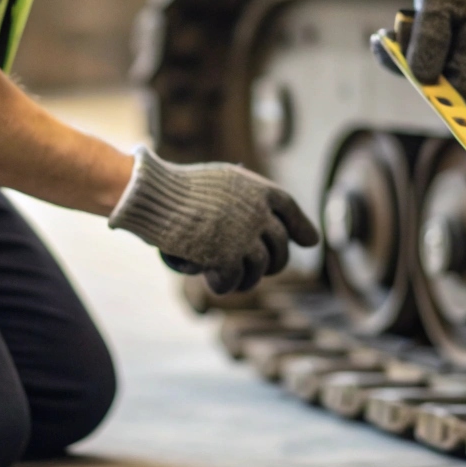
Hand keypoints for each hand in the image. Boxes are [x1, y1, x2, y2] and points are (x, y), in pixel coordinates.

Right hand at [108, 147, 319, 293]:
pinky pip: (234, 279)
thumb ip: (248, 197)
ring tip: (238, 282)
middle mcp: (259, 212)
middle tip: (265, 271)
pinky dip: (224, 284)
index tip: (309, 241)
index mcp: (259, 190)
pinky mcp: (226, 257)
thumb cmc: (182, 187)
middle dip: (276, 262)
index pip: (290, 210)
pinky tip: (215, 283)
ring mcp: (244, 236)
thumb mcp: (223, 181)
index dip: (302, 227)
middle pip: (280, 245)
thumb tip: (272, 219)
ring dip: (250, 278)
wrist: (156, 196)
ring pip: (261, 267)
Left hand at [399, 0, 465, 101]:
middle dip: (410, 65)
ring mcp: (453, 56)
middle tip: (395, 38)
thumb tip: (421, 78)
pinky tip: (384, 35)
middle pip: (436, 85)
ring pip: (420, 72)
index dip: (438, 96)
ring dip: (400, 54)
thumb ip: (430, 38)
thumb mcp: (437, 3)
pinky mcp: (437, 49)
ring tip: (395, 27)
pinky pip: (412, 61)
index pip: (464, 95)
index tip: (409, 76)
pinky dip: (396, 49)